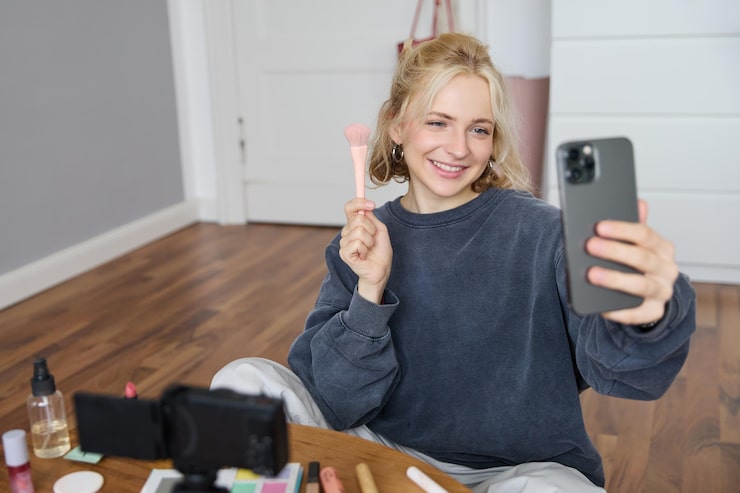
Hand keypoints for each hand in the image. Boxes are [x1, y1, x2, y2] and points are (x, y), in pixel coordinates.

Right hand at [339, 198, 392, 303]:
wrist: (381, 269)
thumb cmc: (380, 251)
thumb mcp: (379, 230)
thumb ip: (371, 218)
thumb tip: (365, 207)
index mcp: (354, 225)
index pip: (350, 208)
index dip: (359, 202)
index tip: (372, 204)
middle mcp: (346, 232)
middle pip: (358, 219)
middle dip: (371, 229)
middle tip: (372, 240)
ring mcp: (344, 243)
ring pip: (359, 231)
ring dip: (369, 241)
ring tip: (369, 249)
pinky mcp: (344, 253)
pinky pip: (356, 243)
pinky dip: (365, 249)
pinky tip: (364, 255)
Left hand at [585, 199, 678, 324]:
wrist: (648, 293)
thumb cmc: (635, 262)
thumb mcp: (634, 243)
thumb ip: (632, 225)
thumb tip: (637, 203)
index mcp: (662, 247)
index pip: (644, 234)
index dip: (621, 230)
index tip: (599, 227)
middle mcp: (667, 268)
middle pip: (642, 258)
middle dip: (615, 251)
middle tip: (590, 246)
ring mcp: (663, 291)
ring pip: (641, 285)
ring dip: (615, 279)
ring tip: (591, 274)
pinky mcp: (654, 311)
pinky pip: (638, 314)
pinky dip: (620, 312)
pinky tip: (601, 307)